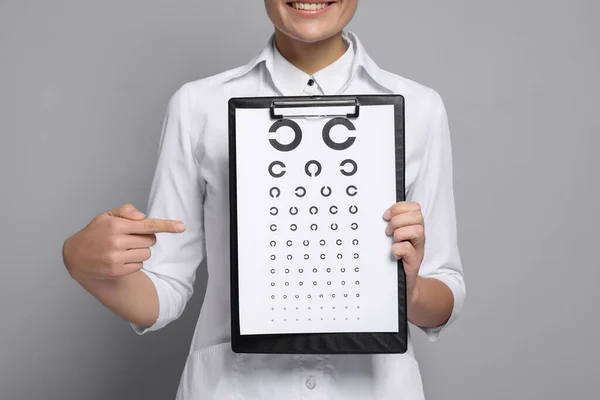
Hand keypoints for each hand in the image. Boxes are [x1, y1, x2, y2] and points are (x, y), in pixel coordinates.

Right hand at [62, 204, 185, 280]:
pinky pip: (140, 265)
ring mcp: (116, 258)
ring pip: (147, 254)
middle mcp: (117, 242)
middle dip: (145, 238)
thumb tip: (143, 217)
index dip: (167, 226)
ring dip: (140, 251)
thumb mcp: (106, 216)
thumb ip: (126, 211)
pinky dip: (134, 262)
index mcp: (116, 225)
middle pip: (151, 240)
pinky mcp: (117, 271)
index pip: (148, 225)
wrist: (75, 256)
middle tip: (130, 238)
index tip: (182, 227)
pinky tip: (120, 259)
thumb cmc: (94, 233)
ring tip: (123, 249)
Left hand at [383, 201, 424, 303]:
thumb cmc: (394, 262)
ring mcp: (417, 250)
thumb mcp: (392, 240)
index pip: (414, 207)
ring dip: (400, 233)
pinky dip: (399, 249)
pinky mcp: (413, 263)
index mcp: (412, 228)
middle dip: (398, 220)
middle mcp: (418, 238)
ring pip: (417, 230)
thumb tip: (378, 214)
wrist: (401, 287)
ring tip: (392, 241)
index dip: (399, 207)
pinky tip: (394, 254)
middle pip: (417, 216)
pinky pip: (408, 249)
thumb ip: (389, 227)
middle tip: (388, 231)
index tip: (385, 216)